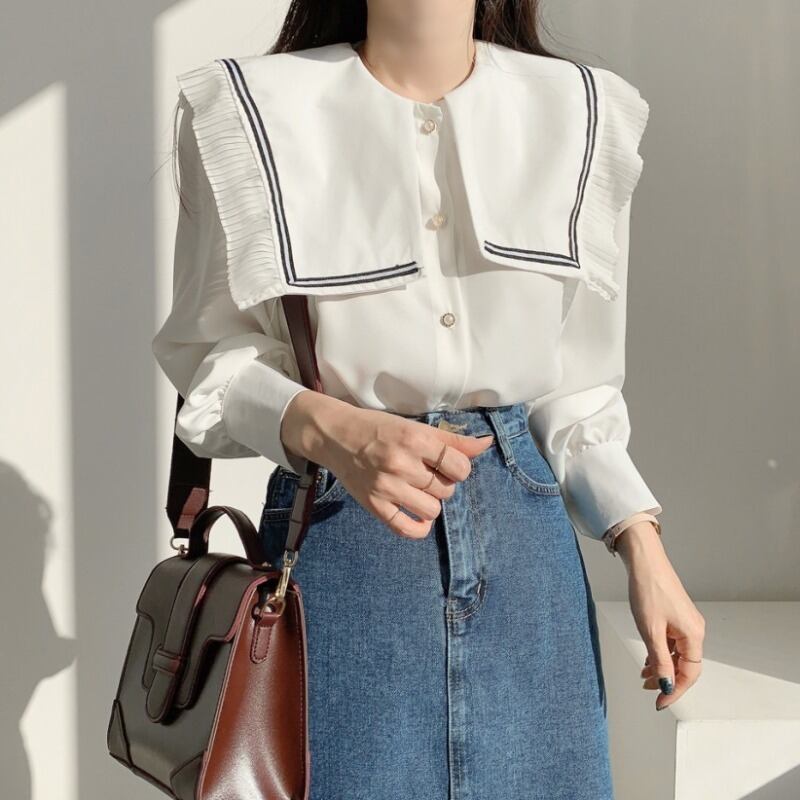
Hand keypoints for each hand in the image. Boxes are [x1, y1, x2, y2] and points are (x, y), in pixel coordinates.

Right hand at [280, 390, 494, 538]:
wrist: (335, 436)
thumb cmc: (379, 428)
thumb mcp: (415, 427)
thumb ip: (452, 439)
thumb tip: (486, 444)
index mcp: (415, 439)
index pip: (460, 466)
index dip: (459, 468)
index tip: (447, 464)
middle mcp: (402, 464)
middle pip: (448, 490)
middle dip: (443, 484)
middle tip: (426, 474)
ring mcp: (387, 487)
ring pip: (432, 510)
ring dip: (431, 503)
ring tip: (417, 490)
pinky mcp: (374, 505)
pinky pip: (407, 529)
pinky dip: (418, 527)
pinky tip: (416, 514)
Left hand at [616, 522, 705, 711]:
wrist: (644, 562)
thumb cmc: (649, 590)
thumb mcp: (651, 631)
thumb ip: (660, 660)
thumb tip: (666, 684)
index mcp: (694, 635)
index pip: (689, 673)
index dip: (675, 690)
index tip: (660, 701)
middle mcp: (694, 629)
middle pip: (685, 665)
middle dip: (667, 679)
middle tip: (649, 690)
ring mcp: (685, 622)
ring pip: (677, 654)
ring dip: (662, 666)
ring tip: (643, 675)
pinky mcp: (675, 616)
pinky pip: (671, 642)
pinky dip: (660, 652)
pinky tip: (648, 658)